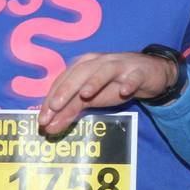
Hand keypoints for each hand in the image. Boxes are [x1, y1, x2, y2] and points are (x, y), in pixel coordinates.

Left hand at [38, 52, 177, 133]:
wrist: (146, 75)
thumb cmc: (113, 84)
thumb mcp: (89, 99)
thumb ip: (69, 111)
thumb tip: (48, 127)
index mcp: (83, 66)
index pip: (64, 80)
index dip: (51, 98)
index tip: (43, 119)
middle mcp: (99, 62)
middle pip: (80, 73)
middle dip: (67, 89)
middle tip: (55, 107)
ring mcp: (120, 65)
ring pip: (105, 70)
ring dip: (94, 81)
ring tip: (85, 94)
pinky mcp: (139, 72)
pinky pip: (134, 76)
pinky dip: (129, 82)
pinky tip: (125, 91)